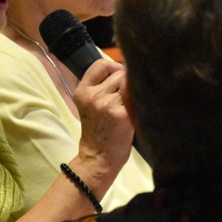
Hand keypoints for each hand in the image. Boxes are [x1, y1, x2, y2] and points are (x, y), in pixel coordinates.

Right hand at [73, 58, 133, 172]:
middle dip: (126, 81)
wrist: (99, 158)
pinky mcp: (122, 114)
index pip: (101, 64)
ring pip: (129, 83)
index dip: (113, 68)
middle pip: (118, 71)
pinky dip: (140, 101)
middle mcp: (93, 95)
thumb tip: (125, 68)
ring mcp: (107, 104)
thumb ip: (101, 86)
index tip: (119, 79)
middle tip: (127, 97)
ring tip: (131, 105)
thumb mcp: (90, 104)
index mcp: (82, 91)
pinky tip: (138, 110)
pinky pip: (136, 97)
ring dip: (133, 91)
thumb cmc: (98, 131)